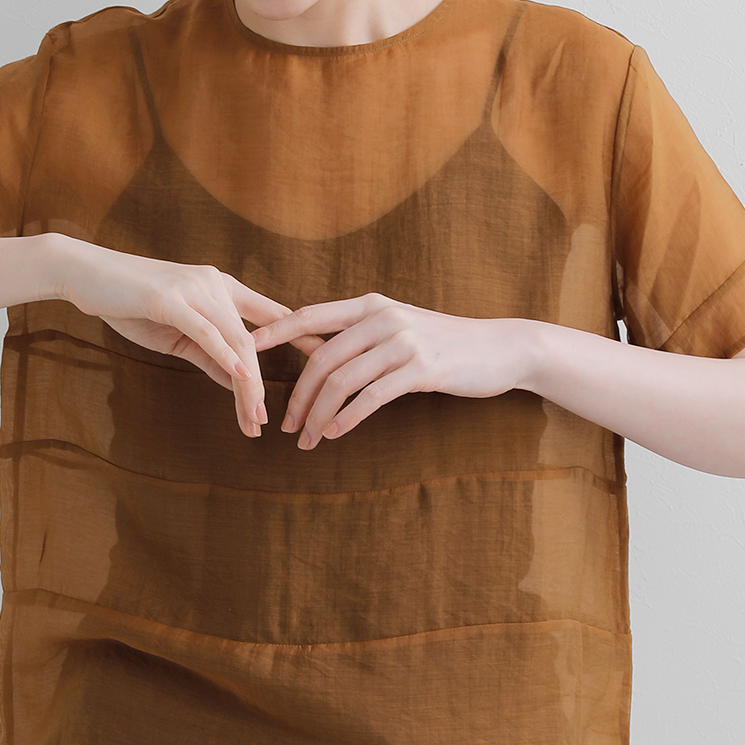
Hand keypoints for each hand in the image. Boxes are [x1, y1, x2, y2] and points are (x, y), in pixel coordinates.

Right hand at [53, 239, 327, 438]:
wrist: (86, 273)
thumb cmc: (130, 302)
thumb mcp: (176, 333)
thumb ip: (209, 354)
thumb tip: (237, 381)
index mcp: (221, 288)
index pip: (272, 314)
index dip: (302, 336)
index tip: (330, 359)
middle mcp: (216, 285)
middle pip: (255, 340)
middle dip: (268, 382)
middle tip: (280, 418)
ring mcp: (196, 290)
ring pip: (235, 342)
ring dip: (248, 385)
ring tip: (257, 417)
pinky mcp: (172, 299)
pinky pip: (206, 333)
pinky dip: (226, 357)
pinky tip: (242, 380)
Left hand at [250, 292, 529, 448]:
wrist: (499, 348)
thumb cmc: (444, 343)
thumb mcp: (398, 329)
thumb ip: (358, 336)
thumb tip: (312, 350)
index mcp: (370, 306)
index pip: (310, 316)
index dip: (274, 332)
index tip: (245, 351)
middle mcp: (382, 317)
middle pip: (321, 357)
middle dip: (297, 395)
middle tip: (284, 425)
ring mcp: (402, 341)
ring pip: (342, 381)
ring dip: (318, 414)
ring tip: (307, 439)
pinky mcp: (421, 368)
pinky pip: (372, 396)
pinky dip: (348, 417)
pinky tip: (335, 434)